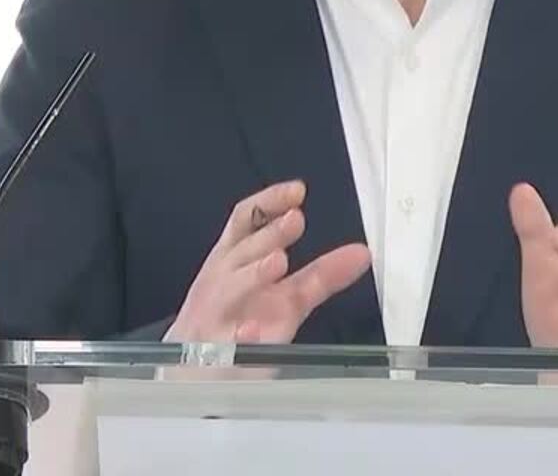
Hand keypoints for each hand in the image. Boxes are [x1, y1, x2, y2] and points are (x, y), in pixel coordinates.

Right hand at [164, 179, 371, 343]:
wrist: (196, 366)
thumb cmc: (239, 319)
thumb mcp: (285, 295)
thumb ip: (321, 274)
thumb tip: (361, 254)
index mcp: (235, 259)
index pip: (247, 220)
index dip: (270, 202)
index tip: (297, 192)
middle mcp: (222, 279)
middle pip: (243, 250)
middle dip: (268, 235)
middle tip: (295, 221)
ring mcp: (215, 315)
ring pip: (228, 289)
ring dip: (252, 274)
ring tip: (277, 262)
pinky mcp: (214, 352)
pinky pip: (224, 342)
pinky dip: (239, 336)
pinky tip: (252, 330)